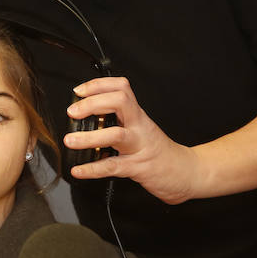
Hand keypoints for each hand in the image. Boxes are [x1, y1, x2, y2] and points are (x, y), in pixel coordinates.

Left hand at [64, 76, 202, 203]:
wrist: (186, 172)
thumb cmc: (159, 151)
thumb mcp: (140, 128)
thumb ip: (120, 121)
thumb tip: (88, 116)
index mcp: (138, 115)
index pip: (121, 88)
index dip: (98, 85)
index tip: (79, 91)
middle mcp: (139, 126)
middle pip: (120, 102)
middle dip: (93, 103)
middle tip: (73, 112)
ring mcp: (139, 146)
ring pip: (116, 135)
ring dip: (89, 137)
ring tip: (70, 141)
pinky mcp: (138, 168)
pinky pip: (113, 167)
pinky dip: (93, 169)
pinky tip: (79, 170)